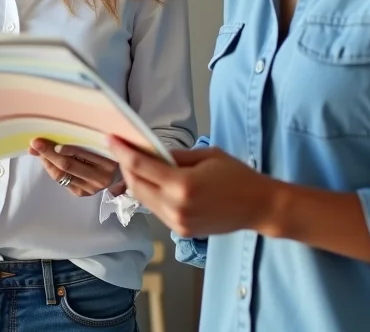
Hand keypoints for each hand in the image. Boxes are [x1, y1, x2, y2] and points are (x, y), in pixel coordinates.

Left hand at [28, 139, 127, 196]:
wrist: (122, 171)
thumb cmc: (109, 150)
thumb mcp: (100, 142)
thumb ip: (80, 138)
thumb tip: (54, 136)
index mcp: (109, 159)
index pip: (81, 153)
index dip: (62, 147)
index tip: (47, 138)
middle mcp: (102, 177)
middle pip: (67, 164)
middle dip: (48, 153)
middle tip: (35, 143)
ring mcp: (92, 187)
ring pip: (61, 175)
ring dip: (46, 162)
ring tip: (37, 151)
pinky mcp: (84, 193)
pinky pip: (62, 181)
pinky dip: (52, 170)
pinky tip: (48, 161)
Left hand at [108, 137, 275, 237]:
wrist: (258, 207)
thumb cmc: (238, 176)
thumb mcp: (207, 156)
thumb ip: (176, 156)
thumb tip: (152, 153)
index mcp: (183, 185)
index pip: (141, 166)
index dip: (122, 151)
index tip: (110, 139)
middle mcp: (176, 207)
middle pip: (136, 186)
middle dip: (125, 167)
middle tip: (121, 150)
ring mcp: (177, 223)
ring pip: (143, 200)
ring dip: (135, 181)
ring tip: (134, 165)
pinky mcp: (181, 231)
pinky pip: (157, 210)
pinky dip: (150, 195)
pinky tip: (153, 183)